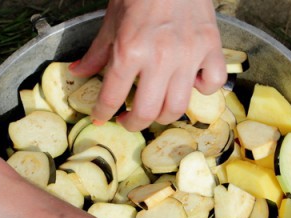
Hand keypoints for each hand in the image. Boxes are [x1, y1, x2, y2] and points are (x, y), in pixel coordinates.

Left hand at [70, 0, 226, 130]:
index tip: (102, 117)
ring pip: (178, 107)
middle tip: (129, 120)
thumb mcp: (112, 21)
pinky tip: (191, 82)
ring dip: (164, 115)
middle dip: (134, 124)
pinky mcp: (211, 48)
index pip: (112, 97)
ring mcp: (189, 55)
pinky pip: (212, 85)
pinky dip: (202, 90)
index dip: (103, 113)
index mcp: (129, 50)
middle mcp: (160, 58)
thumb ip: (97, 52)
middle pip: (148, 113)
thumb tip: (78, 73)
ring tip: (156, 109)